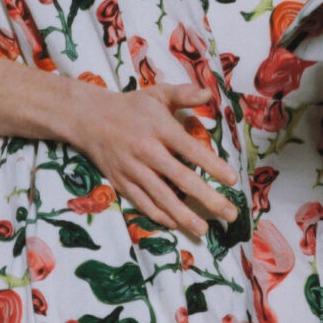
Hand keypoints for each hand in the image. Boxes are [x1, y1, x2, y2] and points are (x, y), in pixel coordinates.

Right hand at [65, 80, 240, 238]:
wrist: (89, 118)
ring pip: (161, 197)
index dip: (212, 166)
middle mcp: (146, 150)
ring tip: (203, 230)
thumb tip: (210, 93)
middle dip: (207, 198)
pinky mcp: (121, 182)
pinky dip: (158, 215)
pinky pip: (142, 202)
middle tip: (229, 213)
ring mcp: (132, 169)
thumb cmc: (131, 107)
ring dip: (184, 215)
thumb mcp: (157, 94)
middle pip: (181, 178)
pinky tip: (175, 224)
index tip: (232, 180)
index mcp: (159, 128)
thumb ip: (184, 93)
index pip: (191, 149)